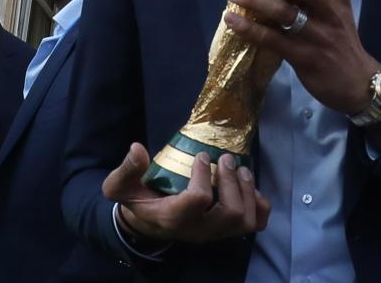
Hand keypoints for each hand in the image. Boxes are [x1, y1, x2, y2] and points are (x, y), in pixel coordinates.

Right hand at [101, 142, 269, 243]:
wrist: (149, 223)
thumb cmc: (138, 199)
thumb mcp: (121, 186)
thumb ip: (126, 169)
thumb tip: (137, 149)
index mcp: (172, 217)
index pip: (198, 200)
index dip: (203, 174)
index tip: (201, 155)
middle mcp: (198, 229)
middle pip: (230, 213)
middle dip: (232, 182)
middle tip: (226, 159)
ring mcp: (215, 232)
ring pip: (245, 221)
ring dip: (247, 191)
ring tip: (240, 168)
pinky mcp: (227, 230)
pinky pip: (254, 224)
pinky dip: (259, 205)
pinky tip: (249, 185)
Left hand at [224, 0, 379, 113]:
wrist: (358, 86)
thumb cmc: (341, 45)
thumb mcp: (339, 14)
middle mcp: (330, 14)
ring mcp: (318, 36)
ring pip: (286, 14)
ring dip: (256, 2)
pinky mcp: (304, 58)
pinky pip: (273, 40)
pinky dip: (249, 29)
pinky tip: (232, 21)